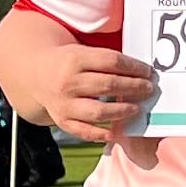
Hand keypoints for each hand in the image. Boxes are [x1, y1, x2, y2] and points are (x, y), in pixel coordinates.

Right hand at [36, 49, 161, 159]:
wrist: (37, 75)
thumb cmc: (69, 63)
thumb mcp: (83, 53)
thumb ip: (107, 62)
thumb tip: (140, 73)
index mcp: (75, 60)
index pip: (111, 62)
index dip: (133, 67)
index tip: (148, 72)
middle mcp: (68, 82)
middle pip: (107, 85)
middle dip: (133, 88)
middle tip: (149, 89)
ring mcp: (64, 104)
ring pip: (98, 111)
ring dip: (122, 111)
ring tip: (136, 108)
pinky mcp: (62, 120)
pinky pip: (84, 131)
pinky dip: (102, 134)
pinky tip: (116, 131)